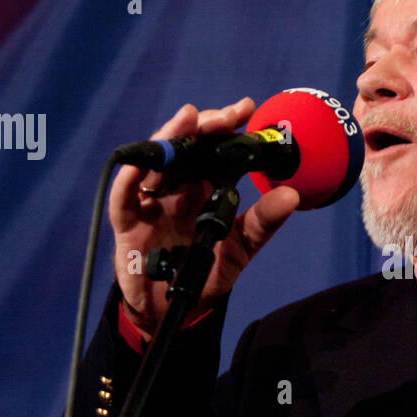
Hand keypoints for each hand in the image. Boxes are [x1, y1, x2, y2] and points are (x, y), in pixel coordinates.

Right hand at [110, 100, 299, 335]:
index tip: (247, 108)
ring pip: (156, 160)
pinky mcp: (127, 222)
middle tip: (225, 116)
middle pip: (185, 145)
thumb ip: (263, 222)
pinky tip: (140, 165)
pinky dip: (129, 179)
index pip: (213, 146)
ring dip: (170, 137)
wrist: (173, 308)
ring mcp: (150, 200)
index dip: (227, 125)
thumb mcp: (241, 247)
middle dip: (203, 126)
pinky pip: (124, 197)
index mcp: (203, 185)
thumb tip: (292, 195)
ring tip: (188, 118)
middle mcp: (176, 185)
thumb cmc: (205, 271)